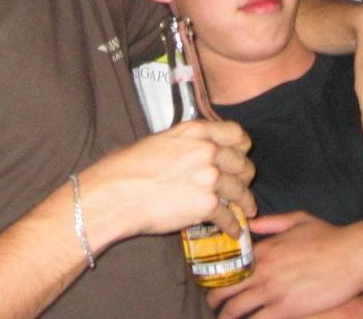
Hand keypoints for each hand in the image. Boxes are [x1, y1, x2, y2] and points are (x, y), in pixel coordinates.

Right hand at [81, 119, 255, 242]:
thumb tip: (189, 153)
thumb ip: (183, 144)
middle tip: (242, 186)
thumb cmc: (125, 167)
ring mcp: (209, 176)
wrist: (115, 193)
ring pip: (240, 190)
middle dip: (245, 177)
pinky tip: (233, 231)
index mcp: (195, 131)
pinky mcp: (206, 204)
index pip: (236, 132)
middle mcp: (207, 150)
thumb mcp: (158, 141)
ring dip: (245, 203)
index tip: (242, 155)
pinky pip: (228, 216)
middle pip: (242, 163)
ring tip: (247, 211)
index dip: (242, 146)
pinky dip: (233, 226)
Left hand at [208, 212, 362, 318]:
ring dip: (227, 317)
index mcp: (264, 249)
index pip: (229, 265)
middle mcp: (263, 270)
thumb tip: (251, 224)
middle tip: (213, 307)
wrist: (353, 256)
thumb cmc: (328, 236)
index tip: (212, 283)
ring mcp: (273, 291)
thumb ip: (271, 222)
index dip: (217, 276)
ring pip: (237, 310)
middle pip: (226, 291)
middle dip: (214, 301)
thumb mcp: (298, 220)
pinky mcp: (287, 309)